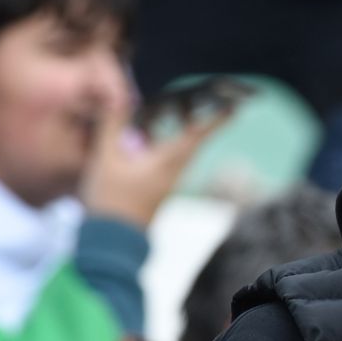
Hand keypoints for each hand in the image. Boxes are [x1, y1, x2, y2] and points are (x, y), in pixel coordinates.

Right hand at [80, 95, 229, 227]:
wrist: (111, 240)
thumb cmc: (111, 200)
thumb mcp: (106, 160)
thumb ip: (113, 128)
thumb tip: (120, 100)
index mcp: (167, 163)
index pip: (197, 136)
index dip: (216, 121)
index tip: (235, 109)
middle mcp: (174, 172)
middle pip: (194, 142)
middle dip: (204, 123)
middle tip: (216, 107)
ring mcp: (168, 183)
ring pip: (182, 152)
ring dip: (186, 133)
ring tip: (183, 114)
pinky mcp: (159, 190)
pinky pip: (171, 161)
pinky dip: (169, 145)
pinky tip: (153, 139)